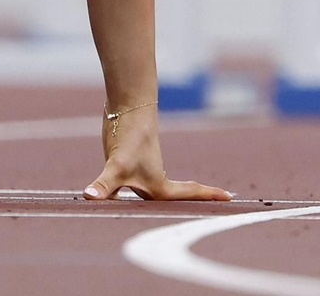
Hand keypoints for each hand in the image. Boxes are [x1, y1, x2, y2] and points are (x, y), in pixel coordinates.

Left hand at [82, 104, 231, 201]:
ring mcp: (139, 173)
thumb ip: (104, 185)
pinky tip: (115, 197)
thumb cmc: (128, 137)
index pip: (187, 195)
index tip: (230, 198)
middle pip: (172, 201)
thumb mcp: (116, 166)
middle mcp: (151, 182)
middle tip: (212, 205)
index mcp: (157, 187)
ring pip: (149, 195)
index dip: (207, 197)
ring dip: (157, 203)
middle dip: (190, 204)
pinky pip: (130, 187)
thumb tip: (89, 197)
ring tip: (166, 212)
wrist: (125, 107)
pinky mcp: (125, 163)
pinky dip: (126, 194)